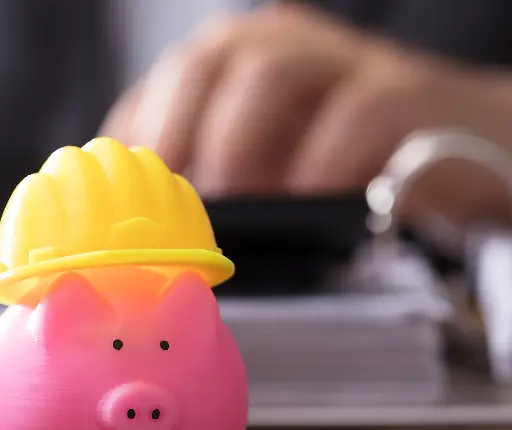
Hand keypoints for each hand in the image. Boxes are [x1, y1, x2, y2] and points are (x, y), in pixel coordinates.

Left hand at [102, 3, 511, 227]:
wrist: (456, 155)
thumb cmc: (336, 168)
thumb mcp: (258, 172)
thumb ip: (204, 185)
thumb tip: (138, 237)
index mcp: (231, 64)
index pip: (160, 89)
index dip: (132, 142)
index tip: (118, 203)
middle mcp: (278, 47)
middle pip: (203, 61)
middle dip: (175, 132)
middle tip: (168, 200)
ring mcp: (341, 61)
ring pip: (271, 70)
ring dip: (237, 142)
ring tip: (234, 203)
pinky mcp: (404, 92)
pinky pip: (356, 112)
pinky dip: (320, 163)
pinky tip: (307, 200)